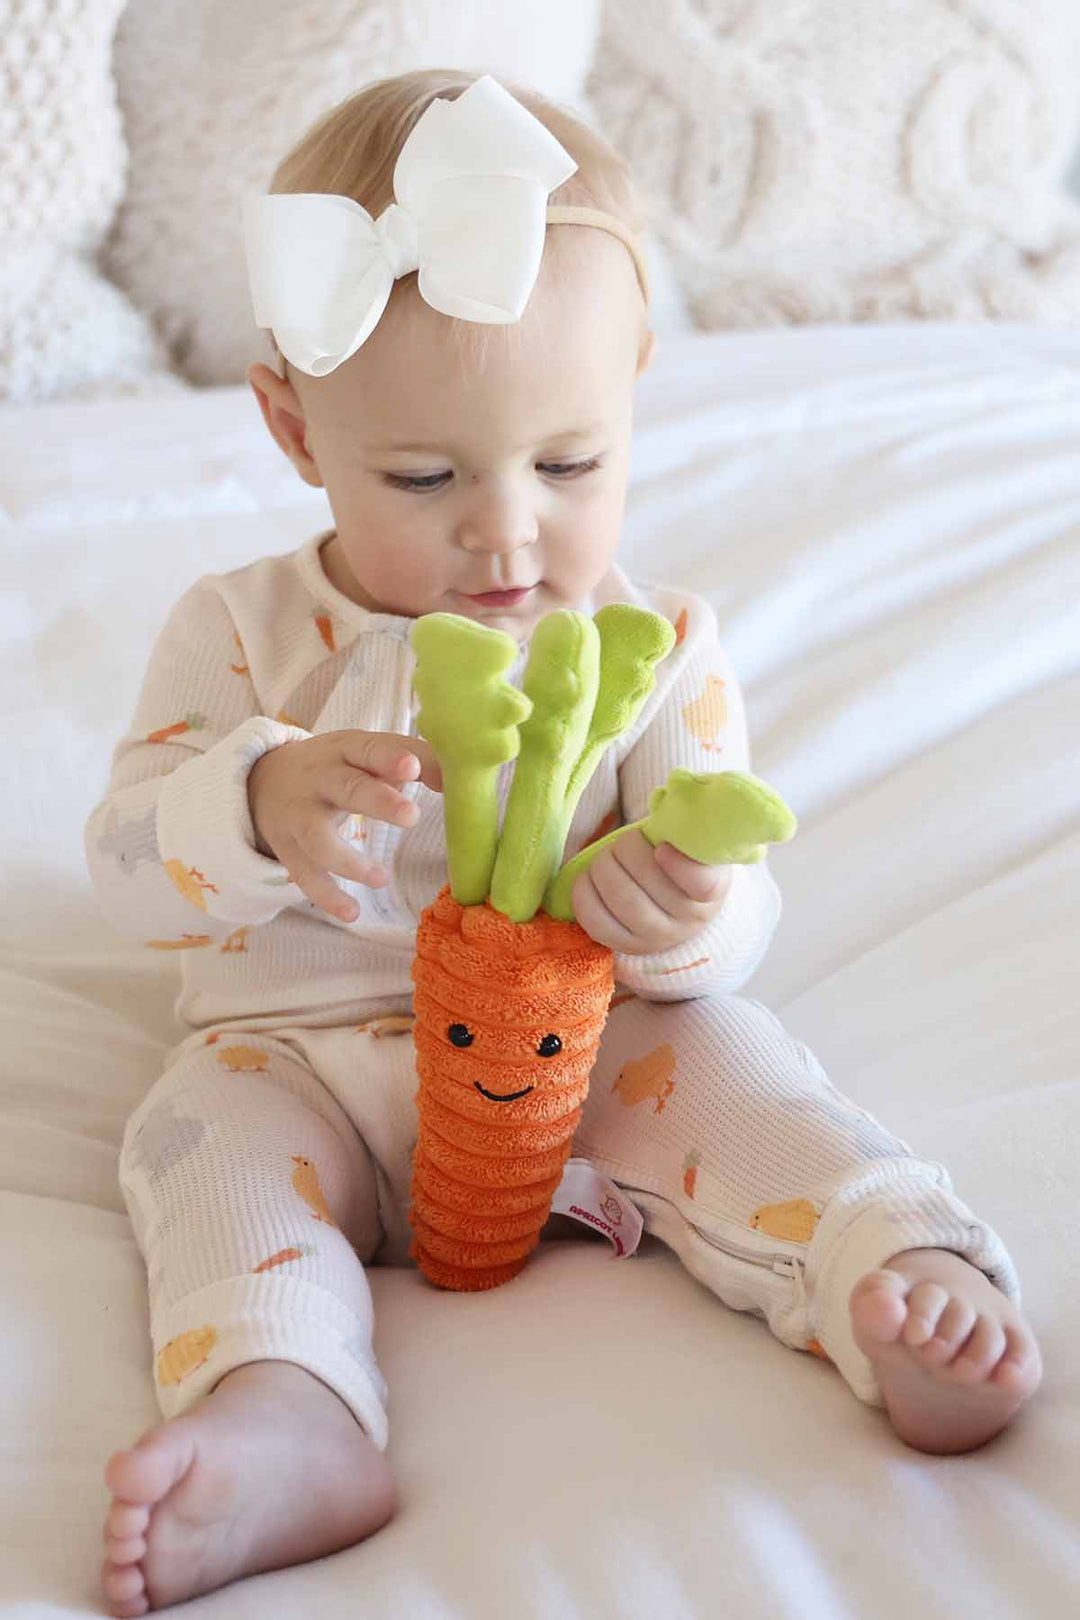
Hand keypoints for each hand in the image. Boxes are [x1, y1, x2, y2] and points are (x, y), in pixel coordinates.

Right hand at [248, 728, 442, 921]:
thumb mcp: (367, 754)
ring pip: (319, 839)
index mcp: (345, 750)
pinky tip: (352, 913)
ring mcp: (300, 816)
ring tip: (382, 878)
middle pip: (346, 788)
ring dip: (350, 861)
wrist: (263, 782)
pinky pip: (306, 876)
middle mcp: (319, 780)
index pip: (368, 749)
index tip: (412, 768)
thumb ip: (414, 761)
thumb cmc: (338, 767)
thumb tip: (455, 778)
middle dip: (378, 801)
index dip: (389, 758)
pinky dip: (328, 896)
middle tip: (411, 816)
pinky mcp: (289, 850)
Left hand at [570, 827, 730, 954]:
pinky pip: (596, 922)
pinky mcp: (627, 946)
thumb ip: (688, 824)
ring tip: (606, 857)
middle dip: (624, 853)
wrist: (682, 904)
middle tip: (624, 841)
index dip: (679, 865)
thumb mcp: (696, 844)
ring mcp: (657, 938)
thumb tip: (664, 798)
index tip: (662, 847)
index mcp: (712, 892)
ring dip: (603, 868)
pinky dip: (584, 894)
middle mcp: (688, 922)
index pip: (702, 884)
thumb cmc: (685, 861)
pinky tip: (588, 878)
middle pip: (647, 885)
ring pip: (620, 901)